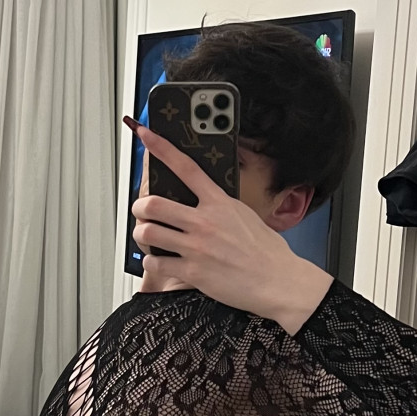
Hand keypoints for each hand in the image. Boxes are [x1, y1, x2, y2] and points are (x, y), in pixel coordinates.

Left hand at [127, 120, 333, 333]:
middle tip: (141, 212)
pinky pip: (156, 263)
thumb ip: (221, 207)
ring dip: (141, 234)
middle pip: (153, 203)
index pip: (185, 167)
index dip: (161, 148)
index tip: (146, 134)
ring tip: (145, 236)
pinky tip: (157, 261)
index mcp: (219, 202)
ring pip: (148, 232)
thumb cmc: (266, 252)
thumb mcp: (245, 216)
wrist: (276, 280)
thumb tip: (207, 203)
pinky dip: (151, 262)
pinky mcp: (192, 272)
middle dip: (139, 207)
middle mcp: (204, 222)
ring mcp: (196, 247)